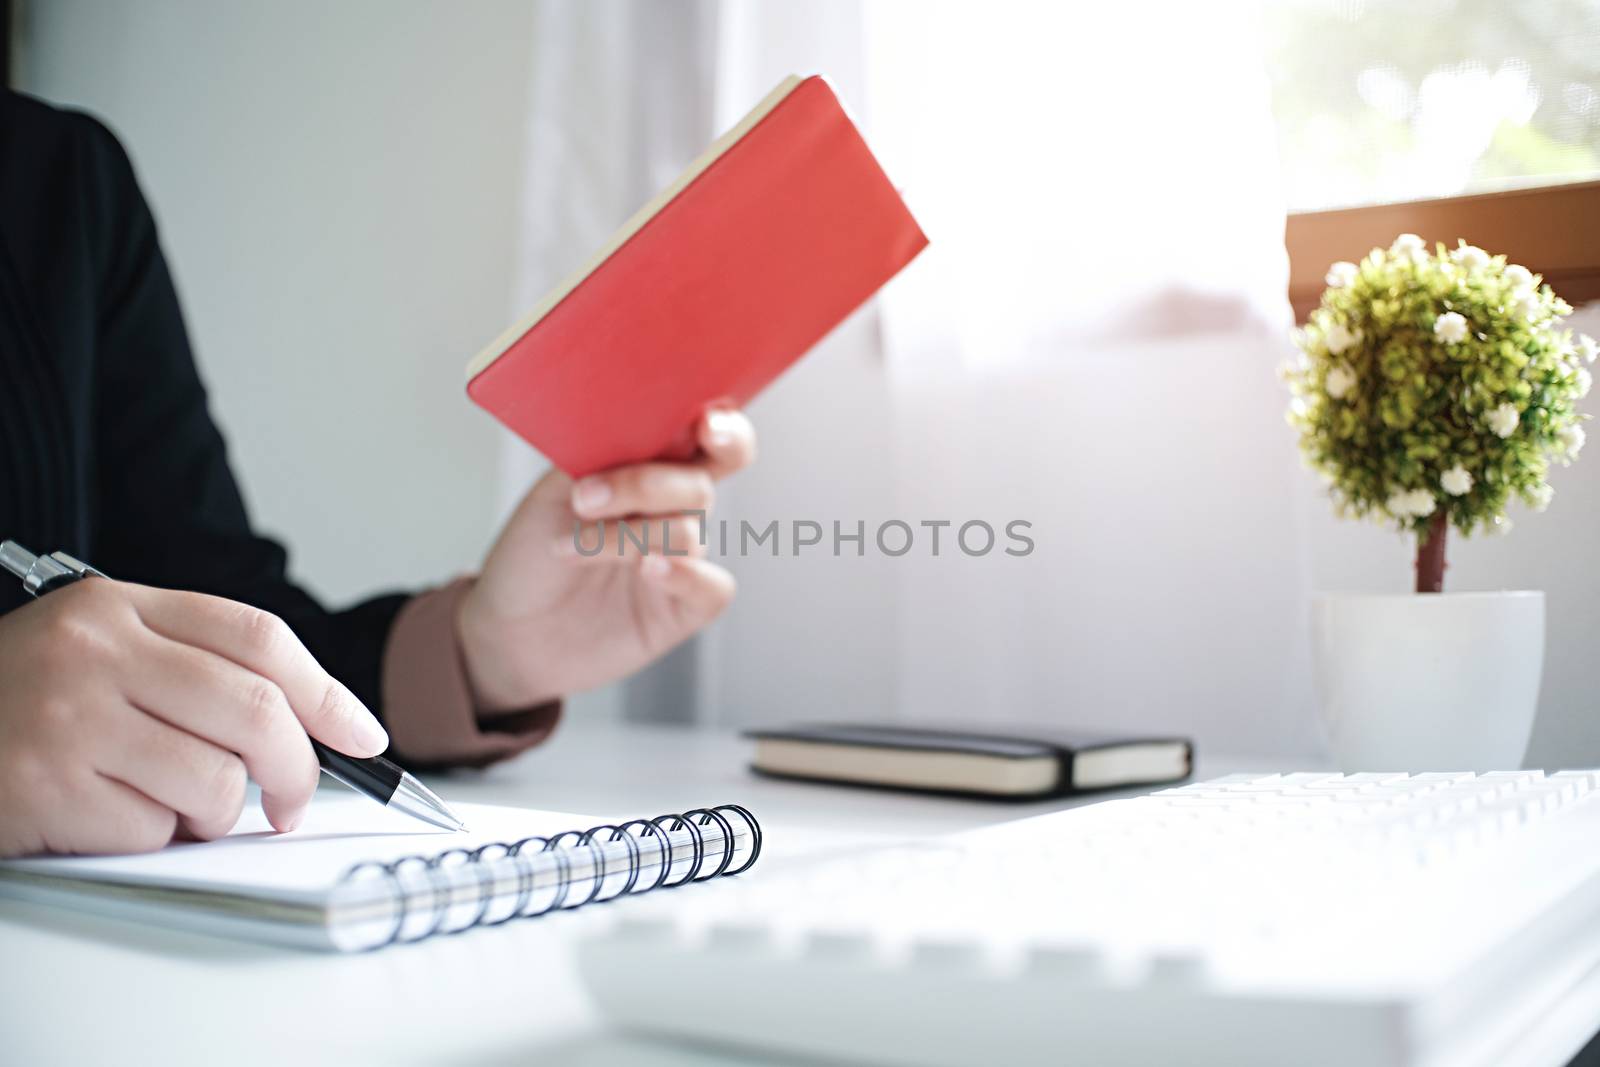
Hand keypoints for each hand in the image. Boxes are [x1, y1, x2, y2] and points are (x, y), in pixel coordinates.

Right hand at [0, 580, 387, 855]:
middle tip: (292, 801)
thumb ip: (193, 668)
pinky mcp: (45, 787)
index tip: (364, 733)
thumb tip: (313, 726)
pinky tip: (107, 817)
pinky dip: (151, 837)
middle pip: (255, 710)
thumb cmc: (20, 702)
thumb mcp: (100, 653)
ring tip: (171, 805)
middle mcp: (94, 652)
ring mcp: (67, 718)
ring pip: (215, 780)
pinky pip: (152, 829)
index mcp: (118, 606)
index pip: (258, 637)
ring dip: (215, 813)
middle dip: (297, 768)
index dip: (327, 691)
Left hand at [457, 409, 756, 708]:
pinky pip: (713, 587)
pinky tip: (645, 570)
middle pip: (700, 482)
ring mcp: (681, 558)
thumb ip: (602, 456)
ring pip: (688, 531)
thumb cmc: (531, 555)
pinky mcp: (683, 607)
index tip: (706, 425)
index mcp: (650, 466)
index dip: (724, 427)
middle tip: (592, 496)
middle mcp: (672, 509)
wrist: (510, 630)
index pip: (708, 435)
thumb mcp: (554, 491)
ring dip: (625, 536)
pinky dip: (683, 575)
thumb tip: (636, 429)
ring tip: (570, 547)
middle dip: (654, 485)